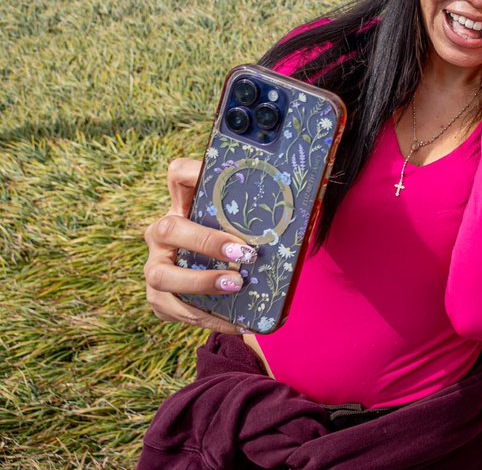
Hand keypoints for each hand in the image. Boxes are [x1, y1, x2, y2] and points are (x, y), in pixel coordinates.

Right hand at [143, 157, 258, 334]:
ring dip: (202, 282)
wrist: (214, 282)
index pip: (179, 175)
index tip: (222, 177)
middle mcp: (161, 233)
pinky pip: (177, 311)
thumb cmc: (234, 243)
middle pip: (168, 228)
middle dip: (207, 241)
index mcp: (182, 205)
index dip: (195, 172)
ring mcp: (155, 267)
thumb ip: (258, 211)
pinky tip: (239, 321)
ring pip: (163, 276)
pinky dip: (210, 317)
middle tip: (244, 251)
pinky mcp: (158, 299)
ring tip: (238, 285)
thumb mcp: (240, 223)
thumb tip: (313, 201)